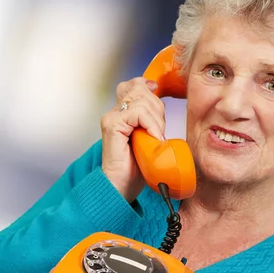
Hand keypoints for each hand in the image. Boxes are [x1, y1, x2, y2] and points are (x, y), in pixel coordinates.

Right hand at [101, 77, 165, 203]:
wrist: (121, 187)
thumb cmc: (135, 168)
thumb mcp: (149, 138)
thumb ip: (151, 121)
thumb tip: (161, 106)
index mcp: (121, 114)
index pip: (133, 85)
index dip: (146, 85)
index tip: (157, 90)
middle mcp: (114, 113)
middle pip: (141, 90)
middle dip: (157, 108)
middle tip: (158, 131)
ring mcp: (112, 118)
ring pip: (141, 99)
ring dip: (156, 119)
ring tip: (155, 138)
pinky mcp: (112, 125)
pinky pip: (137, 112)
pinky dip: (151, 124)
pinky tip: (154, 138)